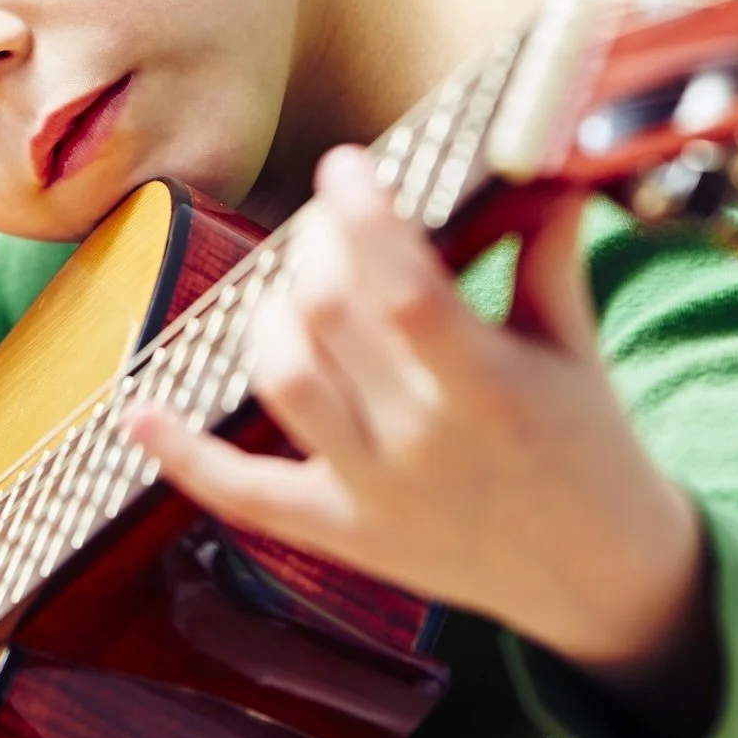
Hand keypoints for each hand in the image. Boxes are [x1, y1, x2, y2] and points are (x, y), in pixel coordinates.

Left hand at [127, 147, 713, 725]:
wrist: (599, 577)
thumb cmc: (587, 444)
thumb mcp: (575, 348)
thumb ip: (545, 255)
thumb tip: (537, 159)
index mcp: (491, 389)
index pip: (406, 290)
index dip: (364, 219)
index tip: (345, 165)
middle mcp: (425, 443)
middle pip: (331, 321)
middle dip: (315, 249)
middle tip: (327, 221)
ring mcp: (375, 493)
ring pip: (283, 383)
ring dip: (268, 317)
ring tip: (292, 288)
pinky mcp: (340, 534)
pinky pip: (245, 493)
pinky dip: (182, 454)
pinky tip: (138, 409)